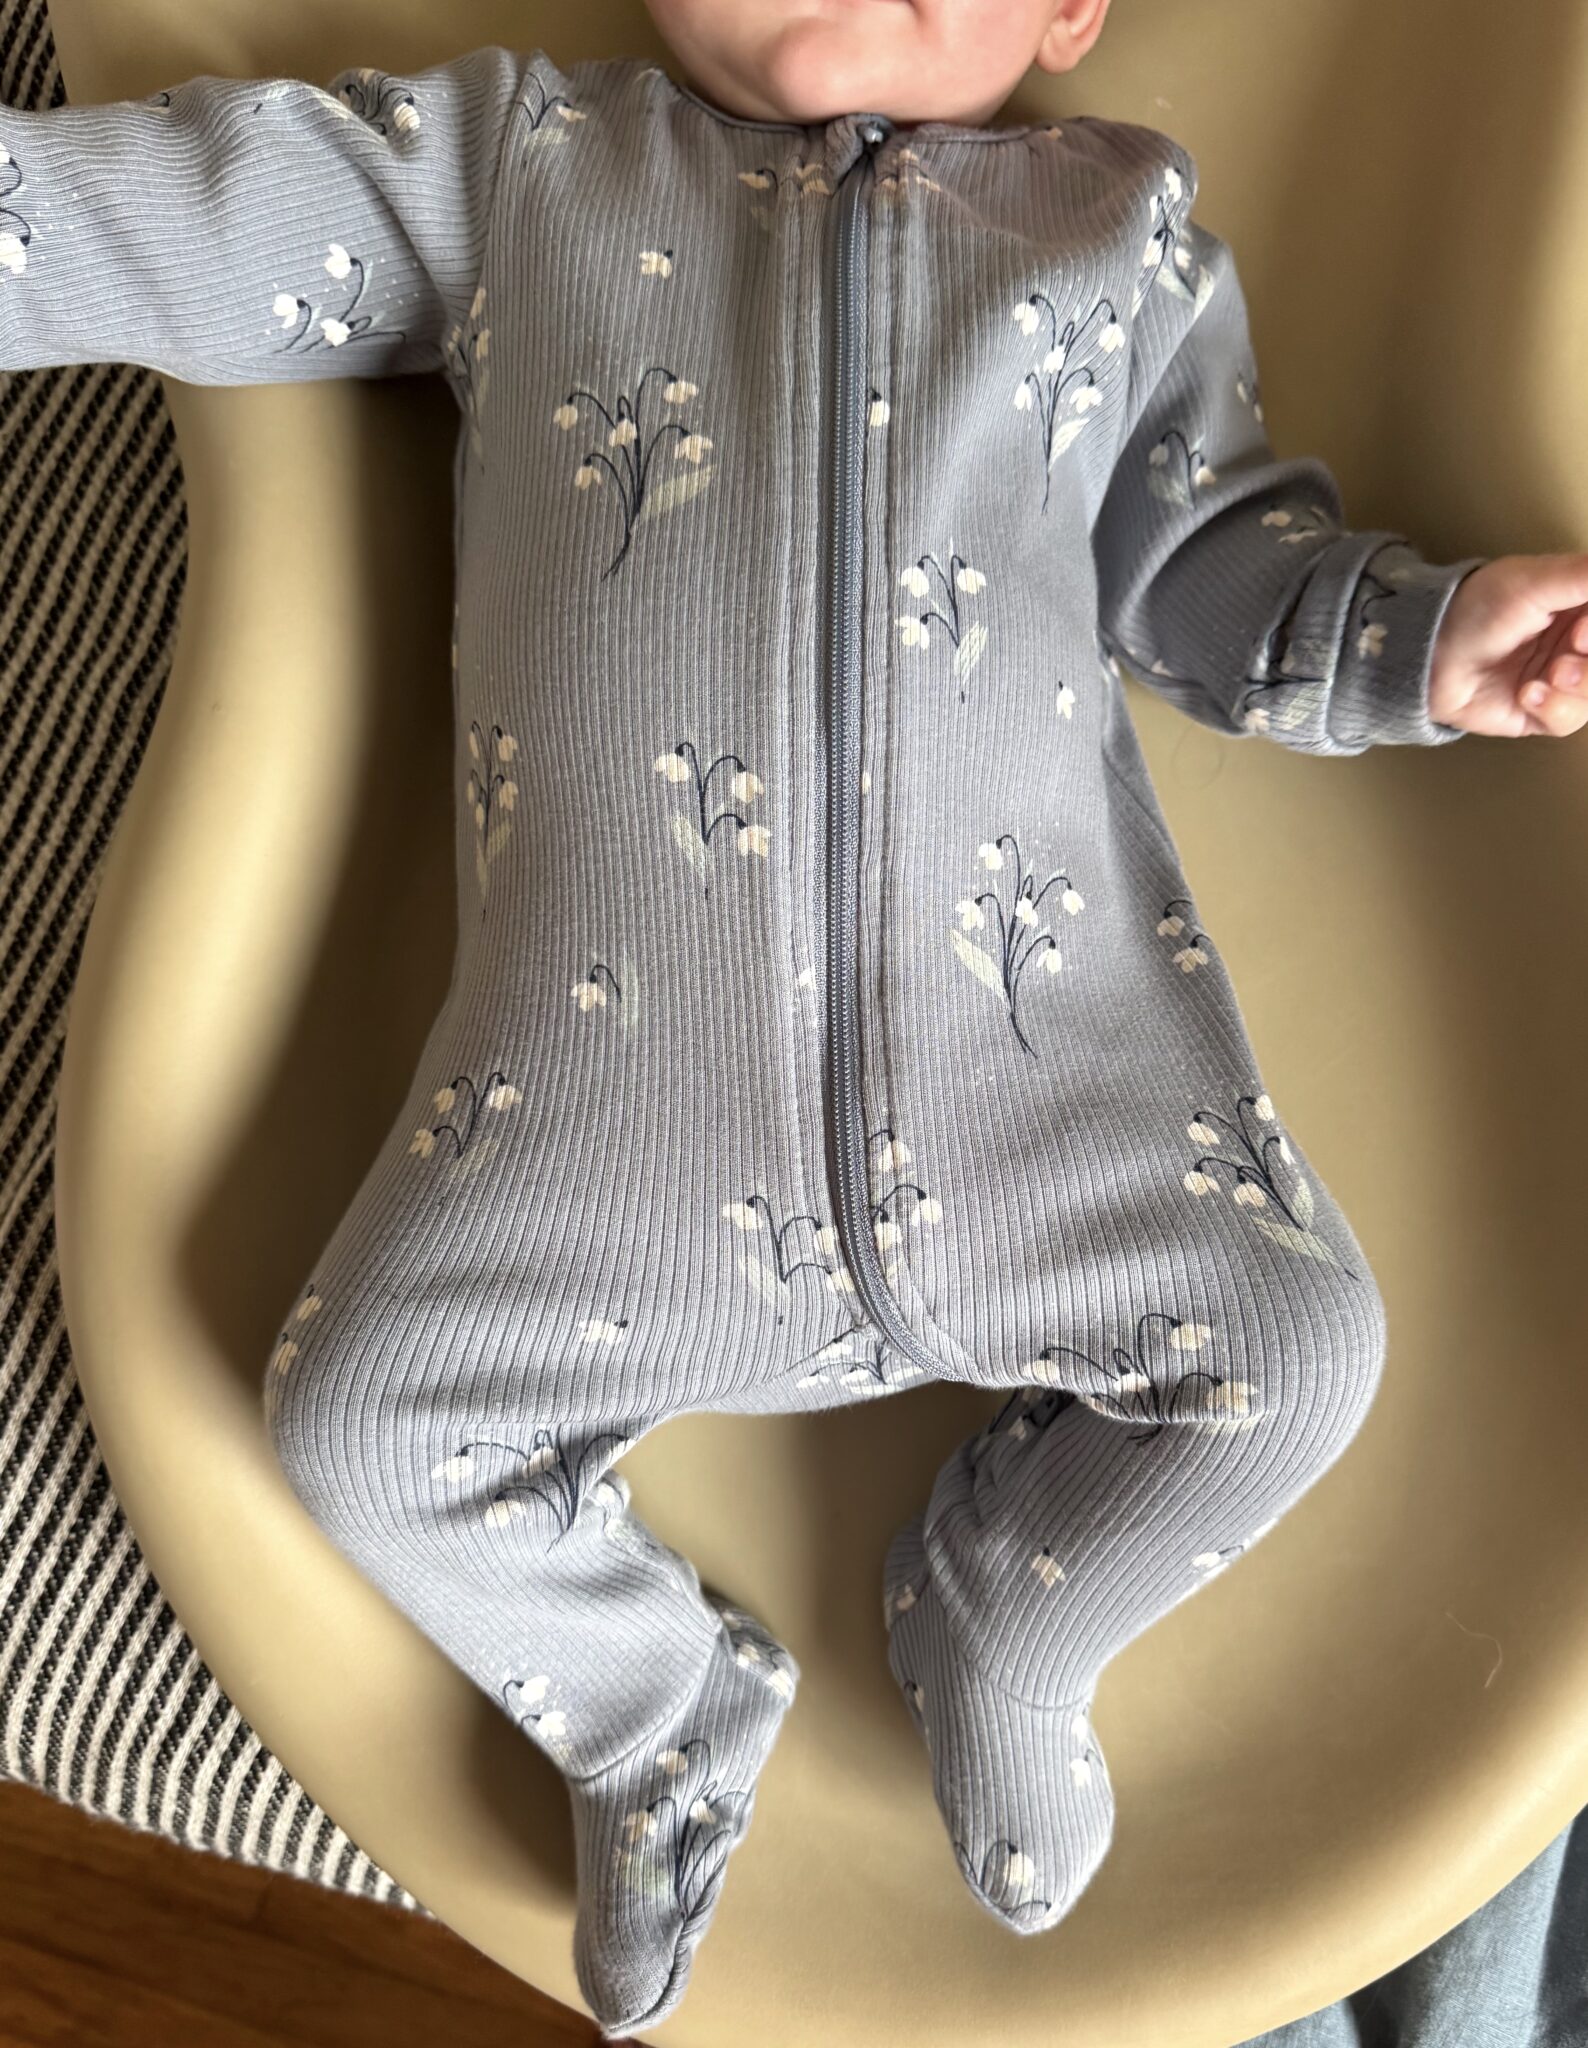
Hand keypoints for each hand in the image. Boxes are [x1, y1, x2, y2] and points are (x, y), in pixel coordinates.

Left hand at [1427, 554, 1587, 736]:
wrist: (1429, 658)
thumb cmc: (1477, 610)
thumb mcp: (1537, 582)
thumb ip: (1586, 576)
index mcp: (1583, 603)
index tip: (1584, 627)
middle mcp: (1580, 641)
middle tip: (1571, 645)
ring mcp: (1565, 678)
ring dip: (1578, 684)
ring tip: (1547, 675)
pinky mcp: (1544, 711)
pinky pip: (1569, 719)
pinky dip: (1552, 707)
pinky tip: (1526, 692)